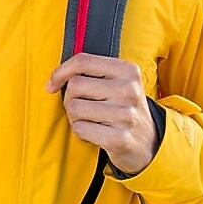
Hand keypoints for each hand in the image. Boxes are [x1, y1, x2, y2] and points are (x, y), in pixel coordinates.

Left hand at [46, 53, 157, 174]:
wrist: (149, 143)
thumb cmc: (123, 108)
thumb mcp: (118, 83)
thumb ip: (91, 73)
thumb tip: (54, 79)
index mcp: (127, 71)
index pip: (82, 61)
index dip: (60, 71)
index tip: (53, 83)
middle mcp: (129, 90)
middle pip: (75, 85)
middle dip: (69, 98)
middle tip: (82, 107)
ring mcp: (126, 115)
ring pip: (74, 108)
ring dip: (74, 117)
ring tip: (90, 121)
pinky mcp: (119, 138)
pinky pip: (80, 128)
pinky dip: (80, 133)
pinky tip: (95, 134)